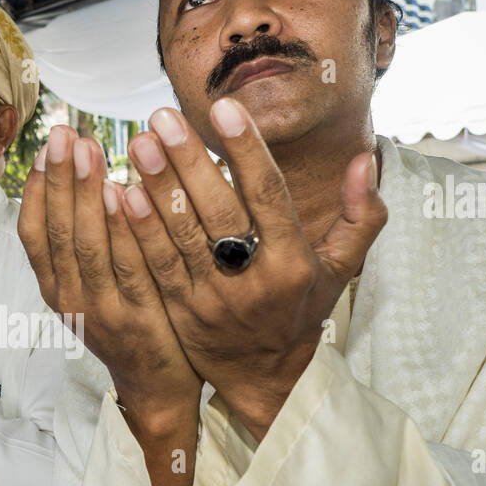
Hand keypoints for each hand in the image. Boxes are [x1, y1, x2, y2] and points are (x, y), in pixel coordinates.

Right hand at [17, 124, 202, 426]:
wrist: (157, 388)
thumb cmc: (132, 326)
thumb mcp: (97, 287)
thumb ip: (87, 244)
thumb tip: (86, 181)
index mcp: (55, 288)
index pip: (33, 232)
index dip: (37, 187)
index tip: (45, 145)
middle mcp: (68, 298)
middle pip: (55, 230)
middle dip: (58, 177)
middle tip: (64, 132)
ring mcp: (99, 310)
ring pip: (84, 245)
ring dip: (83, 194)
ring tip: (88, 149)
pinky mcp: (134, 319)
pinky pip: (124, 267)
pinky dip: (119, 229)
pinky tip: (121, 193)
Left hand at [122, 100, 385, 439]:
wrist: (264, 377)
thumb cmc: (301, 309)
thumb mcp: (340, 267)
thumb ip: (361, 214)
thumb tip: (365, 158)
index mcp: (292, 263)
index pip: (266, 196)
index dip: (244, 150)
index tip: (223, 108)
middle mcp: (251, 280)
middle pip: (217, 211)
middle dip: (188, 161)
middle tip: (162, 118)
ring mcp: (211, 298)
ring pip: (180, 235)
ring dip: (156, 186)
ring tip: (139, 143)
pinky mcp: (179, 312)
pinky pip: (155, 264)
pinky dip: (138, 229)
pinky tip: (121, 194)